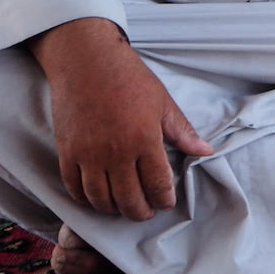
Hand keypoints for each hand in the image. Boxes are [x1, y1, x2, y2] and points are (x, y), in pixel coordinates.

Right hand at [31, 17, 212, 221]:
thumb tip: (206, 151)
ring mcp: (88, 155)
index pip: (157, 185)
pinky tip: (95, 199)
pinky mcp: (67, 152)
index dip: (164, 200)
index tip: (166, 202)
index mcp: (144, 140)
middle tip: (146, 212)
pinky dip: (85, 199)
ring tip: (123, 208)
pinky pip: (74, 188)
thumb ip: (183, 132)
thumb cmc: (129, 78)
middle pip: (129, 200)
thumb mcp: (163, 102)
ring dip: (113, 210)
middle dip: (141, 212)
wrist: (86, 61)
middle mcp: (116, 153)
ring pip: (100, 199)